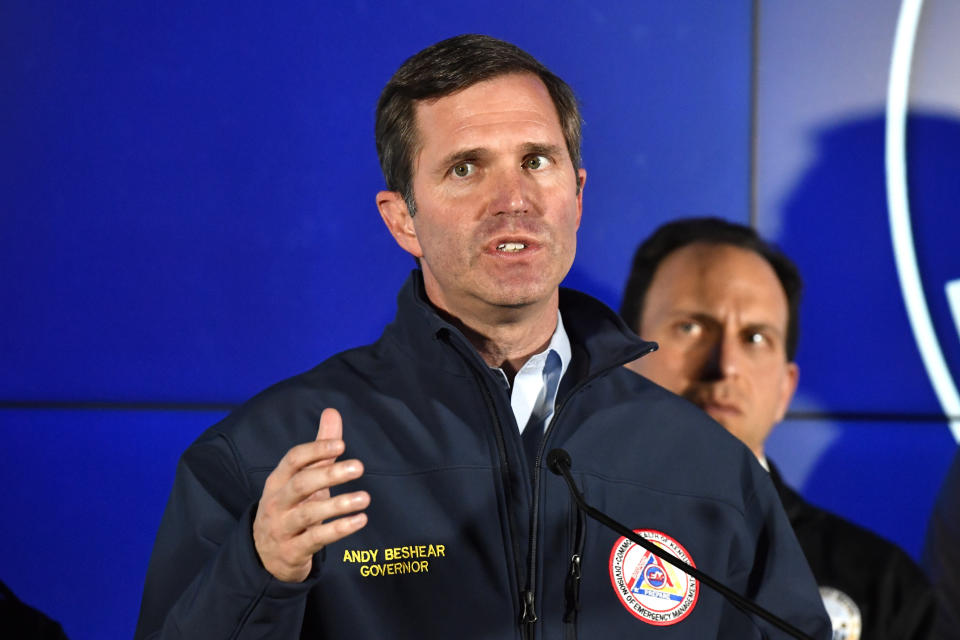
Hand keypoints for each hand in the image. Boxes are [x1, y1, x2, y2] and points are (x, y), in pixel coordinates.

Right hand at [253, 407, 369, 581]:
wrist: (266, 554)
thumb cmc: (291, 506)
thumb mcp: (301, 478)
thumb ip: (319, 448)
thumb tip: (331, 411)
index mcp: (278, 480)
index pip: (293, 460)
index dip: (316, 450)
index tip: (341, 444)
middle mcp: (277, 502)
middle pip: (301, 484)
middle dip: (330, 474)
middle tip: (360, 467)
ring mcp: (282, 527)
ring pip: (309, 514)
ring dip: (339, 505)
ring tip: (365, 498)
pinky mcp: (292, 551)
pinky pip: (315, 539)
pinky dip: (338, 529)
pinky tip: (360, 520)